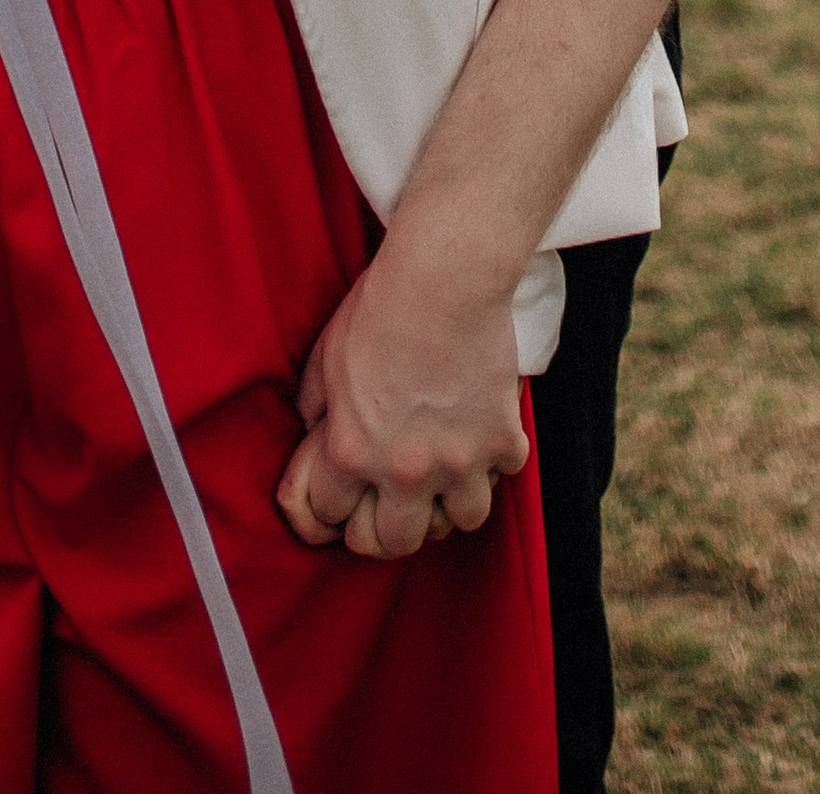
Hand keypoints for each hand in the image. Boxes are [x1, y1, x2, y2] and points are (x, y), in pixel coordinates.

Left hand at [276, 244, 526, 559]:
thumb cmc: (379, 308)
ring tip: (446, 472)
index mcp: (351, 453)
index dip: (335, 501)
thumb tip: (315, 434)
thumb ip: (315, 409)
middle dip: (391, 524)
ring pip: (460, 521)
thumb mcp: (323, 358)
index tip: (346, 489)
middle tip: (395, 499)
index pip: (332, 517)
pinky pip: (504, 474)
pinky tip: (482, 431)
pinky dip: (495, 459)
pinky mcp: (502, 439)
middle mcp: (403, 470)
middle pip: (396, 542)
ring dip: (451, 500)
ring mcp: (459, 461)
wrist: (444, 277)